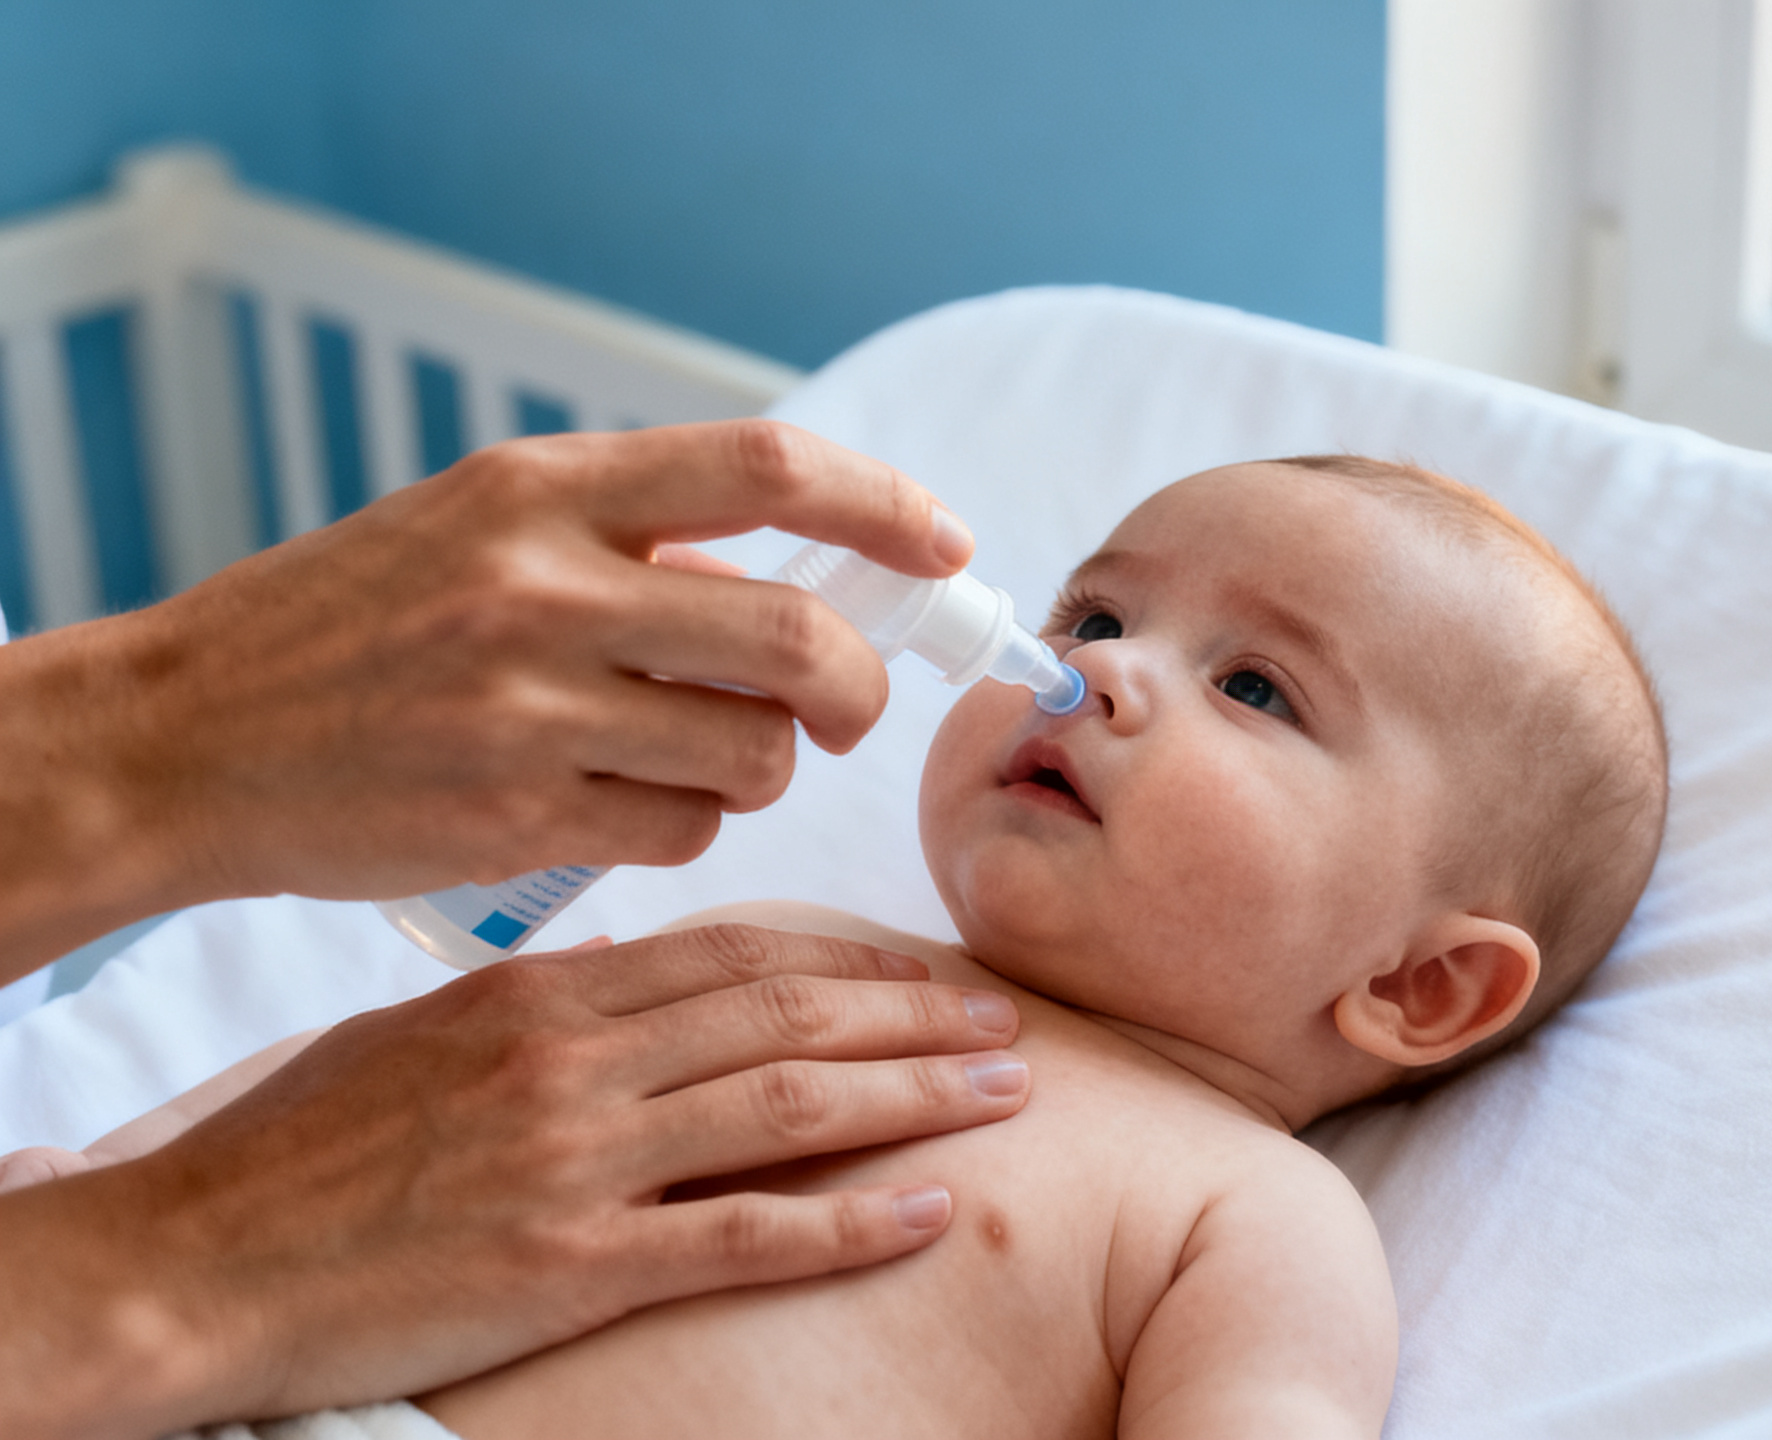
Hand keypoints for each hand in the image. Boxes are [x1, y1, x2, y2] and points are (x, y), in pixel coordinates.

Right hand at [0, 420, 972, 976]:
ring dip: (770, 766)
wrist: (182, 739)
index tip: (946, 543)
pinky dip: (696, 825)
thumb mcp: (475, 529)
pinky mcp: (516, 821)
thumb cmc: (350, 628)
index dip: (886, 503)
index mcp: (541, 490)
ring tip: (714, 758)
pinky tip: (638, 807)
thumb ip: (629, 536)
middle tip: (847, 704)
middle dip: (858, 682)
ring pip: (755, 750)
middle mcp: (539, 587)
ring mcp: (527, 711)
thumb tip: (809, 565)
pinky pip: (687, 830)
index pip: (770, 469)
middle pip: (797, 633)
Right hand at [0, 924, 1029, 1439]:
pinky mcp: (574, 1265)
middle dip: (915, 1013)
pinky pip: (744, 1236)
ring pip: (791, 1105)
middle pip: (789, 1015)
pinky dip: (851, 1220)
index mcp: (545, 995)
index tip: (931, 965)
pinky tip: (934, 1208)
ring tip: (1009, 1087)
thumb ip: (545, 1006)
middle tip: (1007, 1015)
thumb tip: (633, 976)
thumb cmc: (299, 1151)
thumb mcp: (426, 1035)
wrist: (193, 1260)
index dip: (854, 956)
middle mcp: (578, 1062)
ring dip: (916, 1095)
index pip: (739, 953)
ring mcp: (581, 1162)